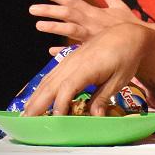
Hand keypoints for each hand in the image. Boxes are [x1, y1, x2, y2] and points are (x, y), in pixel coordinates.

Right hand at [23, 23, 154, 116]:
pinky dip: (43, 86)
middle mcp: (75, 61)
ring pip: (50, 78)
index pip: (67, 87)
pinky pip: (54, 73)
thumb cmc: (126, 56)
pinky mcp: (71, 58)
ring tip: (27, 111)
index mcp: (88, 66)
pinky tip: (38, 95)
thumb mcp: (120, 79)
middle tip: (27, 120)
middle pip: (52, 83)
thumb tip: (94, 117)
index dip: (60, 105)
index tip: (56, 120)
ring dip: (37, 95)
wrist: (127, 34)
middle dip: (39, 102)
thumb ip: (103, 97)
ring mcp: (71, 59)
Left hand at [30, 0, 140, 41]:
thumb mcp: (119, 5)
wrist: (142, 40)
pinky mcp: (94, 48)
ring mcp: (92, 35)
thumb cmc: (129, 24)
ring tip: (39, 25)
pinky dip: (64, 51)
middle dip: (50, 10)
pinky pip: (76, 50)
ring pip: (71, 30)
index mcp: (94, 11)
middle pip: (68, 13)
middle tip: (32, 8)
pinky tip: (50, 51)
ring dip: (55, 27)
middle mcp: (91, 21)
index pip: (73, 0)